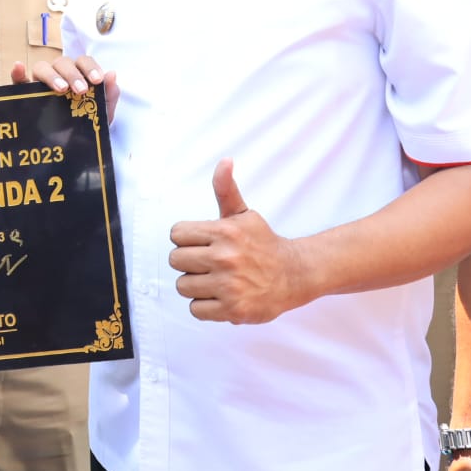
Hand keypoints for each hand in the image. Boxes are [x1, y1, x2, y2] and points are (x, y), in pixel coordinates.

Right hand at [10, 54, 118, 118]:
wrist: (72, 149)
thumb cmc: (86, 126)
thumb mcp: (102, 114)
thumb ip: (109, 96)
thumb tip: (112, 74)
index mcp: (77, 75)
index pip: (82, 62)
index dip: (90, 67)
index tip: (97, 80)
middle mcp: (58, 75)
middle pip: (62, 62)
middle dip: (73, 74)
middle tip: (81, 91)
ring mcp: (40, 84)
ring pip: (42, 67)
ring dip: (52, 75)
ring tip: (61, 90)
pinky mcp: (25, 95)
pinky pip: (18, 81)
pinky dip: (17, 72)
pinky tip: (19, 67)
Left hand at [167, 158, 312, 323]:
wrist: (294, 274)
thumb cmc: (262, 243)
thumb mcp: (243, 214)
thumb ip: (226, 189)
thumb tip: (225, 161)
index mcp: (224, 231)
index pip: (176, 234)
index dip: (186, 239)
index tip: (200, 243)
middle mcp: (225, 258)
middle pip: (175, 260)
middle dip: (188, 261)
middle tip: (207, 263)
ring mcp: (228, 285)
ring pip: (182, 286)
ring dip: (195, 285)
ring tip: (214, 280)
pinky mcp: (233, 309)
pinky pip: (195, 309)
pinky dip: (204, 306)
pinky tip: (220, 296)